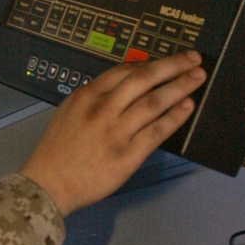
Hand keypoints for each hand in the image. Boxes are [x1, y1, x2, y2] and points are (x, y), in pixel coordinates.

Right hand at [20, 51, 205, 217]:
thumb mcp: (68, 113)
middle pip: (144, 79)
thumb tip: (122, 89)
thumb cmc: (56, 152)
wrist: (48, 184)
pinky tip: (187, 107)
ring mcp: (115, 132)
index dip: (151, 62)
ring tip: (196, 79)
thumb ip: (93, 99)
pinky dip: (174, 117)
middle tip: (193, 59)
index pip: (125, 70)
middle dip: (173, 66)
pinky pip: (157, 131)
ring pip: (154, 102)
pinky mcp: (127, 155)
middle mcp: (102, 109)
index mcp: (86, 96)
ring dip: (180, 87)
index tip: (168, 59)